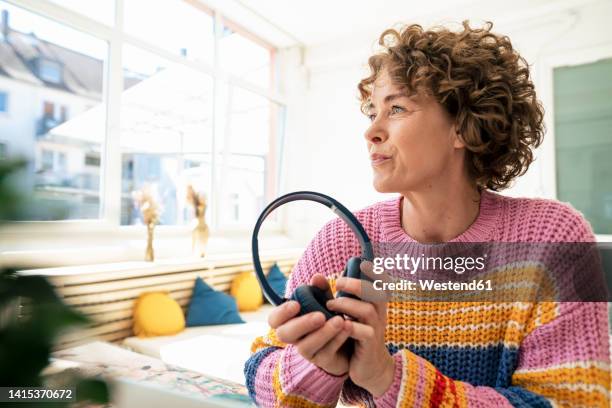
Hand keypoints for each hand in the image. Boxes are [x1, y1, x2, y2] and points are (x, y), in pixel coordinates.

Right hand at [268, 273, 351, 375]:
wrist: (348, 343)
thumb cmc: (330, 318)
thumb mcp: (326, 302)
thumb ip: (321, 290)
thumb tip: (317, 277)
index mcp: (289, 321)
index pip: (274, 320)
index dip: (281, 313)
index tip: (296, 304)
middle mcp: (294, 338)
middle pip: (285, 334)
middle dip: (302, 324)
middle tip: (320, 315)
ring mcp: (307, 351)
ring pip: (305, 346)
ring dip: (323, 333)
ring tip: (340, 320)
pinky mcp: (322, 361)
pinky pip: (326, 352)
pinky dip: (337, 339)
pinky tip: (347, 328)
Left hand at [326, 261, 395, 395]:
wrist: (370, 365)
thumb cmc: (357, 333)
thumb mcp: (350, 312)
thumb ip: (336, 296)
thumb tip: (316, 277)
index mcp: (375, 303)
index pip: (381, 283)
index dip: (375, 272)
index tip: (362, 263)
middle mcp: (379, 313)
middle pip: (376, 293)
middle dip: (357, 285)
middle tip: (338, 283)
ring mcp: (376, 328)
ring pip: (368, 311)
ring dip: (347, 305)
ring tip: (330, 305)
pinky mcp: (370, 344)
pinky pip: (364, 333)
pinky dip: (352, 327)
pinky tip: (341, 324)